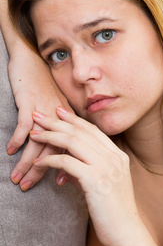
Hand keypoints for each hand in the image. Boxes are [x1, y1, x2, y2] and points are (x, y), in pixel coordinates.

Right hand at [7, 54, 72, 189]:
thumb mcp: (54, 107)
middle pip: (52, 150)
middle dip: (40, 171)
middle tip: (29, 186)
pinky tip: (10, 150)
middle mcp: (59, 117)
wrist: (31, 59)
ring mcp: (44, 109)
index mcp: (68, 120)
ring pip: (37, 142)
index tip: (61, 184)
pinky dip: (17, 139)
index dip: (65, 167)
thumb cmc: (42, 85)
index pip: (69, 149)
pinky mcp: (29, 101)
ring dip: (25, 162)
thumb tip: (54, 151)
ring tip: (16, 177)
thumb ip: (57, 128)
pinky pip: (24, 124)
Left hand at [30, 107, 141, 245]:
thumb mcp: (104, 187)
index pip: (93, 130)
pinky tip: (38, 163)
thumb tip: (67, 168)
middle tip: (39, 116)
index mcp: (119, 156)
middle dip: (57, 122)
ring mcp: (106, 168)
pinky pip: (66, 162)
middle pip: (81, 132)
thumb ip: (88, 172)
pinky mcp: (95, 180)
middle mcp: (114, 158)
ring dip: (50, 136)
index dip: (74, 120)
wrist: (126, 233)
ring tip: (34, 134)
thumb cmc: (114, 213)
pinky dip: (50, 160)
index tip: (58, 112)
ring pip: (73, 142)